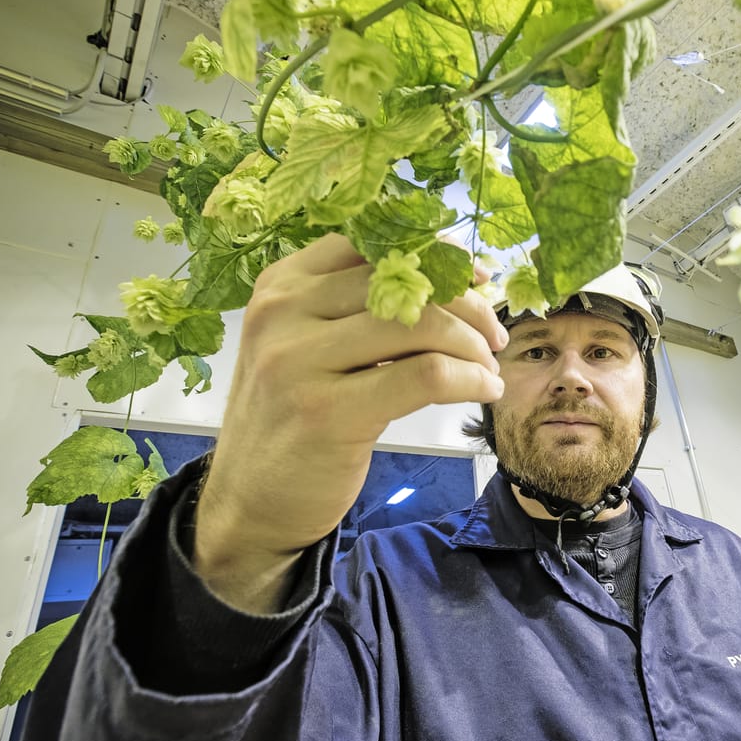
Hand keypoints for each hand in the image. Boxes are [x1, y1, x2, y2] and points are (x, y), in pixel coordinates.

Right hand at [193, 233, 506, 611]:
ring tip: (488, 370)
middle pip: (405, 282)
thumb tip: (458, 279)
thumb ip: (359, 307)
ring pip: (421, 326)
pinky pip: (426, 376)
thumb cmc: (293, 416)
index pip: (375, 241)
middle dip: (468, 305)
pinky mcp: (328, 412)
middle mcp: (284, 310)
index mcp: (283, 283)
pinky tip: (483, 390)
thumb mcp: (308, 343)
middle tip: (493, 336)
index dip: (438, 254)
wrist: (248, 500)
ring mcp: (299, 360)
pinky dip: (469, 379)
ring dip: (473, 347)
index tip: (478, 278)